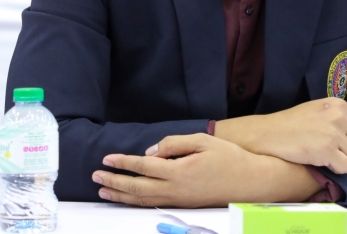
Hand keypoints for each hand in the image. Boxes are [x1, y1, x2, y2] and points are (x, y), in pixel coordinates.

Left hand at [91, 133, 320, 207]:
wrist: (250, 182)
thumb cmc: (229, 158)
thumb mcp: (202, 141)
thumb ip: (174, 143)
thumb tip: (151, 151)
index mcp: (178, 171)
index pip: (143, 167)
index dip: (123, 163)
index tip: (107, 159)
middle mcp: (175, 189)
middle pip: (137, 187)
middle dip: (114, 182)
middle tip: (96, 177)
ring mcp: (178, 200)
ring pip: (143, 200)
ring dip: (121, 195)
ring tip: (104, 191)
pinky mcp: (183, 204)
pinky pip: (153, 205)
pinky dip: (136, 203)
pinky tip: (128, 199)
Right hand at [215, 98, 346, 173]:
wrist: (268, 133)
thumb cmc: (294, 123)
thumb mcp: (321, 110)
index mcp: (339, 104)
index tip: (338, 138)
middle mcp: (338, 116)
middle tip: (330, 149)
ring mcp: (333, 133)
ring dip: (344, 161)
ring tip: (325, 155)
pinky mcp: (326, 151)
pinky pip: (346, 168)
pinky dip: (336, 169)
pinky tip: (321, 161)